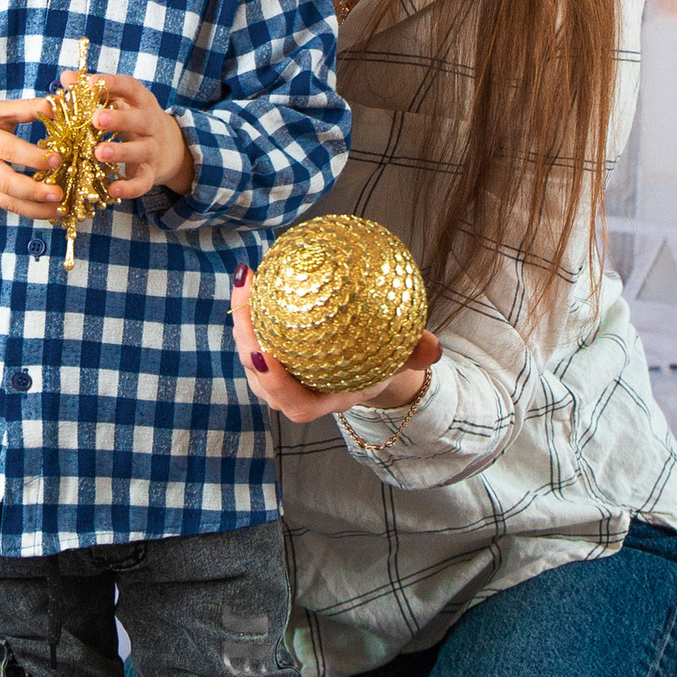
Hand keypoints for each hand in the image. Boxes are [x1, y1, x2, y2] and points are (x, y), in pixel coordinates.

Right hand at [0, 99, 61, 218]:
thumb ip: (25, 108)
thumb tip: (56, 103)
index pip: (7, 149)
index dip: (32, 156)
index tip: (57, 159)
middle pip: (5, 182)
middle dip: (34, 191)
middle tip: (59, 193)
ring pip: (6, 202)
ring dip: (35, 209)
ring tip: (60, 208)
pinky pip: (5, 206)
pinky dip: (28, 210)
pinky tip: (48, 209)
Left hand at [92, 72, 192, 199]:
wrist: (170, 147)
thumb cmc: (133, 119)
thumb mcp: (120, 102)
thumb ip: (95, 92)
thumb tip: (66, 77)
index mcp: (140, 102)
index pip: (130, 87)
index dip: (111, 84)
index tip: (89, 83)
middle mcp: (150, 123)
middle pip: (139, 119)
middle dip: (119, 119)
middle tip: (96, 119)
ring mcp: (153, 149)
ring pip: (142, 150)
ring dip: (121, 152)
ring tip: (99, 153)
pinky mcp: (151, 173)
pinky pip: (143, 182)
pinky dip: (129, 188)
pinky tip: (112, 190)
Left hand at [230, 272, 439, 421]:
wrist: (364, 366)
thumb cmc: (381, 361)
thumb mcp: (400, 359)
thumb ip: (415, 353)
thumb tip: (434, 347)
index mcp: (324, 400)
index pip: (293, 402)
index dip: (275, 383)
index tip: (264, 355)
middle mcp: (295, 393)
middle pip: (259, 376)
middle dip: (246, 342)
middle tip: (247, 304)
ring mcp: (277, 376)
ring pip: (250, 352)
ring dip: (242, 318)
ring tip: (246, 281)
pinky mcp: (270, 354)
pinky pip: (255, 332)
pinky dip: (251, 306)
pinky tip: (253, 273)